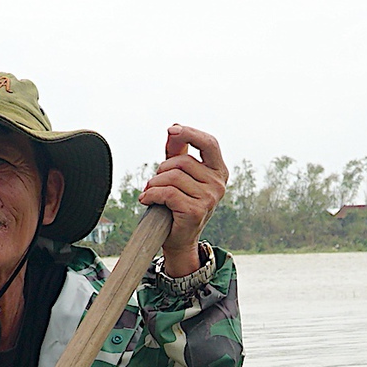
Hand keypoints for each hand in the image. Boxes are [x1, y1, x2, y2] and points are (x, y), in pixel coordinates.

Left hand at [139, 124, 226, 278]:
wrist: (179, 238)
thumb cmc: (179, 203)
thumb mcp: (181, 174)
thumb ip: (178, 151)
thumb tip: (173, 128)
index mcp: (219, 171)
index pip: (210, 143)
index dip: (190, 133)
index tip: (171, 130)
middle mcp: (219, 184)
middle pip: (183, 161)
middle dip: (162, 169)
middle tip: (156, 182)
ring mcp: (209, 198)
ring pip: (173, 177)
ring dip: (154, 184)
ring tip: (152, 192)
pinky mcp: (196, 211)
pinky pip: (167, 193)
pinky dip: (151, 194)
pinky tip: (147, 199)